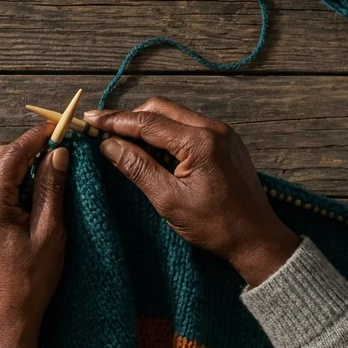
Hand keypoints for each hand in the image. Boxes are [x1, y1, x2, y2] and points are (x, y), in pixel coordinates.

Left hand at [0, 124, 65, 347]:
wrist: (6, 317)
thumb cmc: (30, 281)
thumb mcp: (50, 232)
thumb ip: (51, 188)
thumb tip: (58, 154)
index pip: (12, 154)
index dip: (36, 137)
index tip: (58, 128)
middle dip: (28, 150)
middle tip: (58, 149)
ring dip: (18, 165)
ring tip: (48, 171)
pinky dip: (9, 182)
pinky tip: (31, 191)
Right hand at [85, 98, 298, 286]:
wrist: (257, 238)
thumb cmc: (215, 226)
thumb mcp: (169, 200)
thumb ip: (138, 168)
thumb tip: (109, 145)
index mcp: (199, 142)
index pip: (147, 122)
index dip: (115, 120)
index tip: (90, 119)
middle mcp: (213, 128)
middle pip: (160, 108)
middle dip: (130, 117)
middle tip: (104, 131)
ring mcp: (223, 133)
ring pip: (175, 114)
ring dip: (148, 124)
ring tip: (124, 141)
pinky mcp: (226, 141)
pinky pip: (188, 125)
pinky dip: (166, 132)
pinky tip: (152, 149)